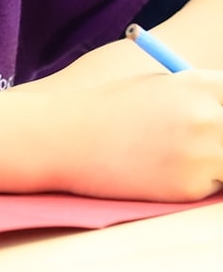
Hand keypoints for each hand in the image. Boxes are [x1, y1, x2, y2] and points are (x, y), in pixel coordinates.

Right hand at [46, 69, 222, 200]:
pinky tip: (159, 172)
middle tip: (207, 146)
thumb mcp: (156, 87)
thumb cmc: (107, 109)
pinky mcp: (191, 186)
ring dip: (217, 164)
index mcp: (199, 84)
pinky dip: (194, 184)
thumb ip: (200, 97)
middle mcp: (208, 116)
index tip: (217, 123)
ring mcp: (202, 152)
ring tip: (179, 157)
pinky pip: (212, 187)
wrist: (63, 137)